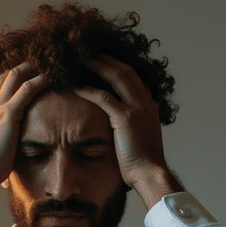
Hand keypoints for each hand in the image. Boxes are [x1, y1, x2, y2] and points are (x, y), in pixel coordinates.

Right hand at [0, 63, 50, 186]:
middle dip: (24, 68)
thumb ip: (2, 146)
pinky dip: (40, 81)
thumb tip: (8, 167)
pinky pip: (27, 89)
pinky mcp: (9, 113)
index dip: (13, 78)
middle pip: (6, 75)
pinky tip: (50, 80)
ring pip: (16, 76)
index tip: (28, 77)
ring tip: (48, 71)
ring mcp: (0, 107)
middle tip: (41, 69)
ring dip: (33, 70)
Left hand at [72, 54, 166, 188]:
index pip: (135, 78)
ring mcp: (137, 108)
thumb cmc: (143, 162)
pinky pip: (103, 97)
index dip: (119, 67)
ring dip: (98, 66)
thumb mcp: (142, 136)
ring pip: (117, 77)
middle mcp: (145, 102)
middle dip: (108, 60)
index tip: (105, 61)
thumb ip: (136, 124)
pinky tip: (75, 86)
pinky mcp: (125, 118)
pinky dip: (88, 90)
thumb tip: (124, 123)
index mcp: (150, 106)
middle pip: (126, 71)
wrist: (150, 173)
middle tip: (91, 52)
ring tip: (82, 60)